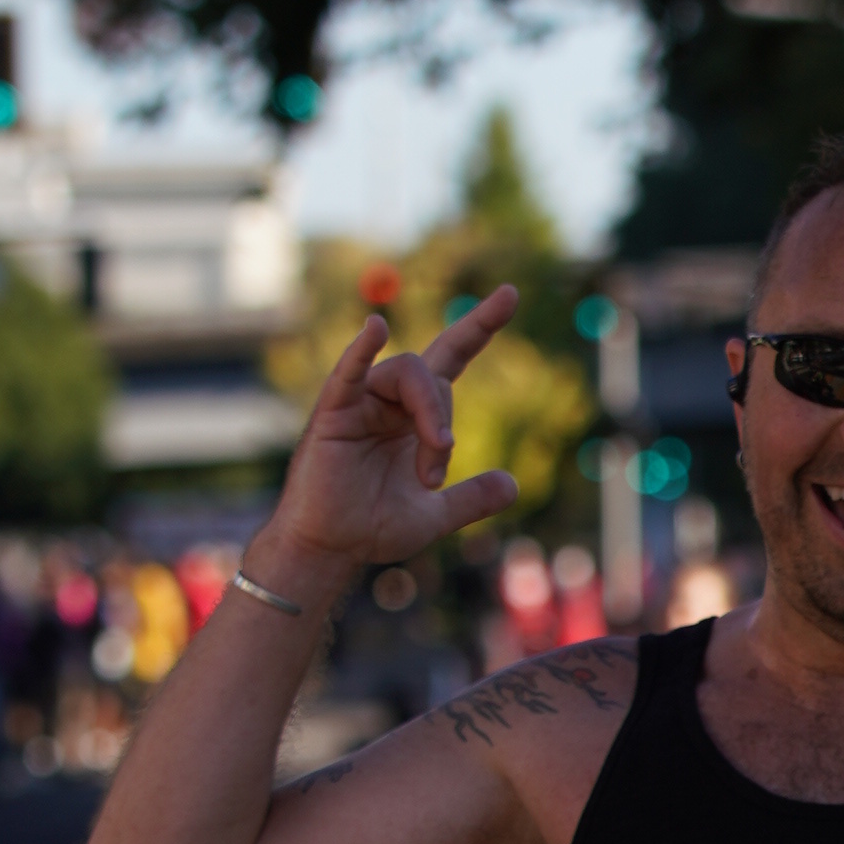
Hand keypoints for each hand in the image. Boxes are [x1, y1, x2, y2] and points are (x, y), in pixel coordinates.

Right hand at [258, 295, 528, 590]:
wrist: (331, 550)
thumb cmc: (371, 528)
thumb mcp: (434, 515)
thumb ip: (472, 499)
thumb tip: (512, 485)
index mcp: (415, 414)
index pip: (452, 357)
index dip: (480, 326)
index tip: (511, 293)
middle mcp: (389, 400)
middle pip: (434, 372)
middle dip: (445, 417)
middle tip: (436, 475)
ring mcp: (361, 402)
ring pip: (408, 373)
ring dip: (429, 415)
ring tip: (427, 472)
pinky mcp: (333, 414)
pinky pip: (348, 375)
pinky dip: (359, 352)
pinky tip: (374, 329)